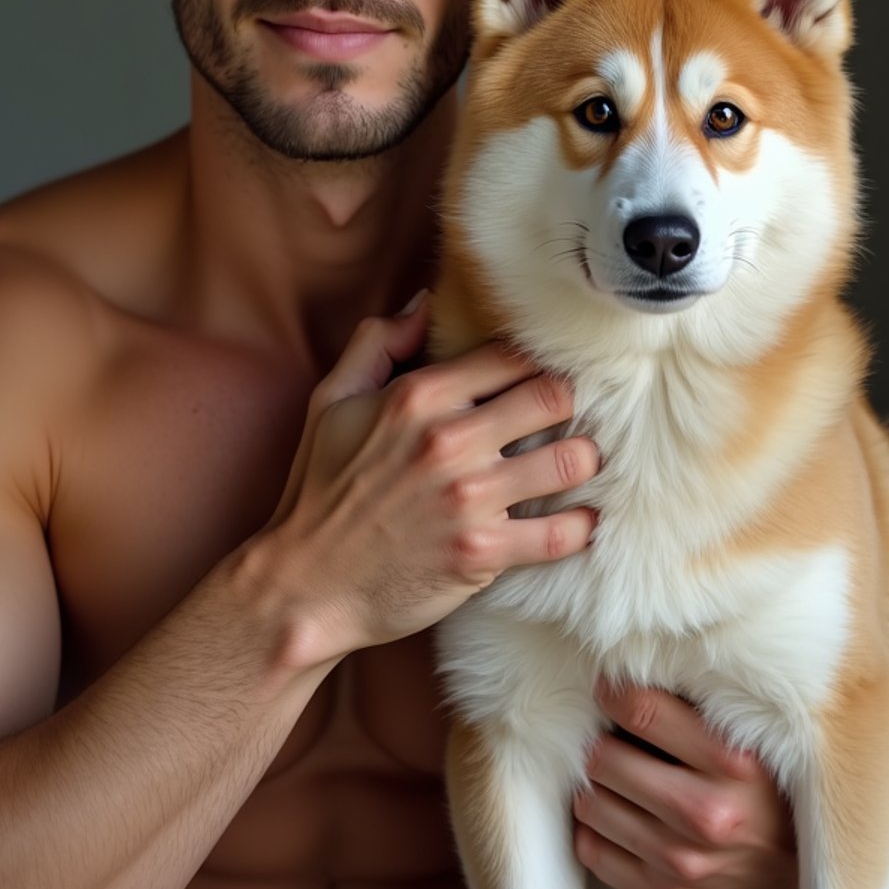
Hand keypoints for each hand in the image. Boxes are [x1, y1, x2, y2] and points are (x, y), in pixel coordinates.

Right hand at [266, 293, 598, 662]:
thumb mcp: (331, 401)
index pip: (511, 355)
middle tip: (569, 415)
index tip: (540, 374)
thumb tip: (425, 303)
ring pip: (570, 461)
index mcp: (417, 397)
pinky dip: (581, 525)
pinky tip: (581, 518)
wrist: (305, 585)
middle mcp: (449, 441)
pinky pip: (562, 534)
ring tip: (578, 461)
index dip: (533, 361)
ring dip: (583, 459)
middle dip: (568, 403)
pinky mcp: (483, 554)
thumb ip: (377, 343)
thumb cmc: (319, 490)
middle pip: (553, 397)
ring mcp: (469, 499)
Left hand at [573, 683, 798, 888]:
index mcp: (734, 763)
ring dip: (595, 788)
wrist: (802, 880)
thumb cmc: (769, 797)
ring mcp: (685, 862)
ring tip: (614, 781)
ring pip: (591, 805)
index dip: (612, 694)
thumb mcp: (753, 744)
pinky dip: (595, 831)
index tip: (609, 691)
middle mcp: (708, 814)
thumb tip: (629, 675)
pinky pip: (594, 854)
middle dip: (600, 744)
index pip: (642, 712)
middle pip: (604, 759)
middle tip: (610, 740)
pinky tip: (616, 819)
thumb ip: (696, 712)